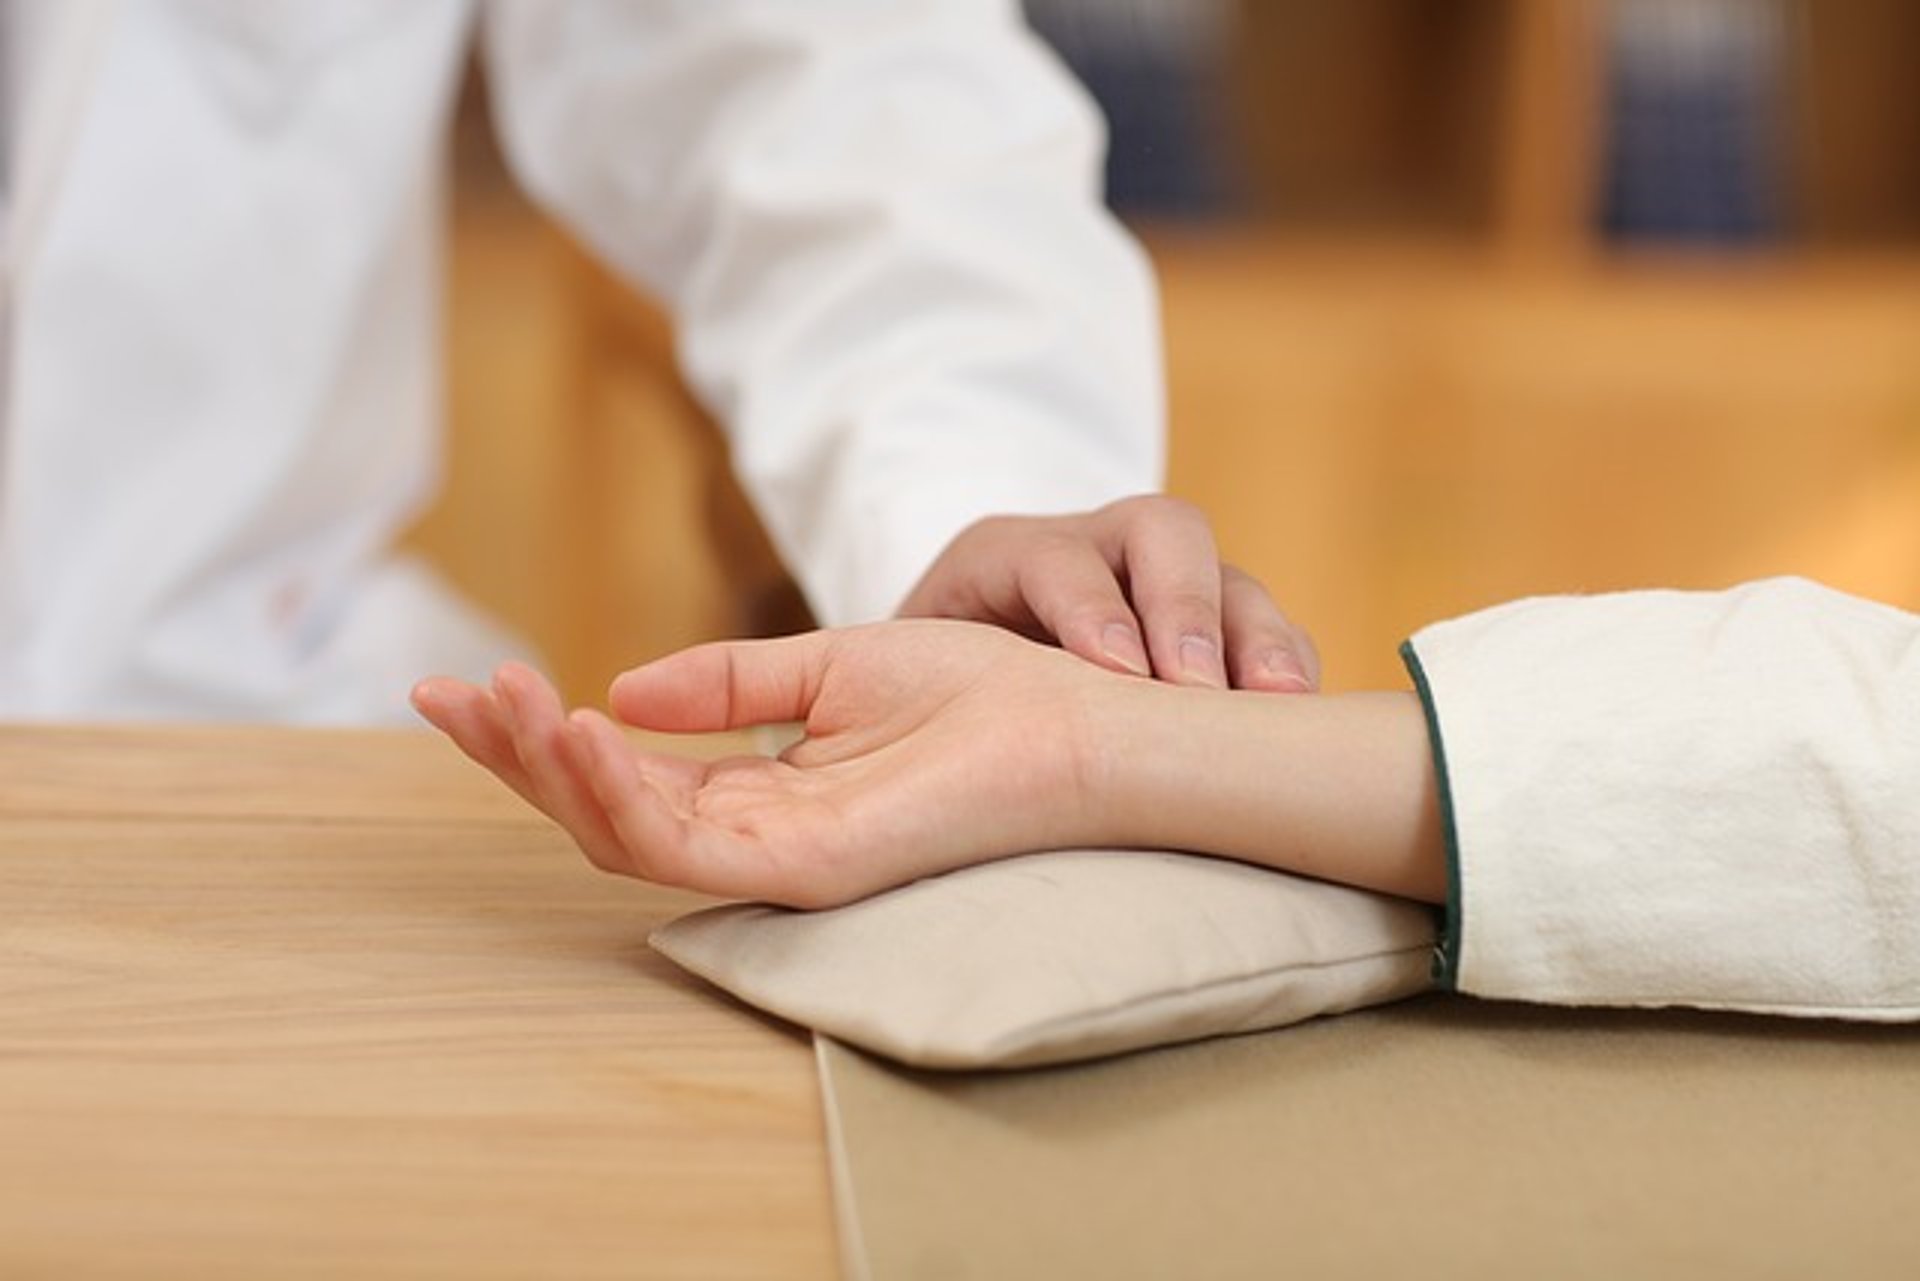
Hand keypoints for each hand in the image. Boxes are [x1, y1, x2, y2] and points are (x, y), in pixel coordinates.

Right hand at [410, 622, 1117, 907]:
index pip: (621, 775)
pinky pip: (687, 847)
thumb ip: (730, 685)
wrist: (1075, 720)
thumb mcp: (831, 665)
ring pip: (622, 837)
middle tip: (440, 694)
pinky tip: (577, 728)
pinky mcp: (808, 869)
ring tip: (497, 700)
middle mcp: (757, 836)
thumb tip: (620, 685)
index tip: (465, 679)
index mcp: (760, 793)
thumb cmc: (977, 696)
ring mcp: (778, 862)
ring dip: (548, 769)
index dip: (538, 734)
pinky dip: (621, 793)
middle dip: (516, 756)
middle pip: (599, 812)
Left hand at [897, 495, 1318, 692]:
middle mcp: (1099, 547)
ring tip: (1275, 708)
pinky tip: (1300, 722)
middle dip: (1184, 607)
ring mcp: (1168, 580)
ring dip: (1254, 638)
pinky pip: (1270, 627)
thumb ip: (857, 685)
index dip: (1090, 610)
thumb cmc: (927, 681)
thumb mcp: (890, 669)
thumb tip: (753, 722)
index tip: (1114, 675)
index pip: (1058, 558)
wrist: (984, 661)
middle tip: (1196, 688)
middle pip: (1162, 533)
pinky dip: (1287, 666)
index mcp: (1010, 551)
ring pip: (1229, 574)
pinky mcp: (1220, 622)